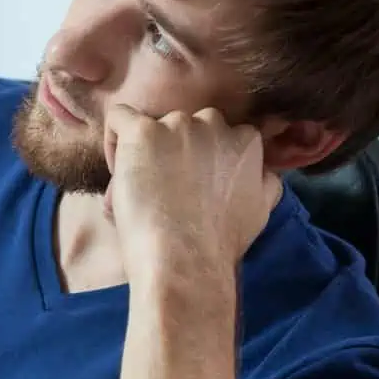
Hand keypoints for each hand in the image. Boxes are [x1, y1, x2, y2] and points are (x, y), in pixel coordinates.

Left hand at [101, 105, 279, 279]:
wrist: (185, 260)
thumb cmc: (220, 244)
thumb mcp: (261, 208)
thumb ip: (263, 179)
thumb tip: (261, 170)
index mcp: (245, 139)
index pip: (218, 134)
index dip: (201, 159)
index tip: (190, 184)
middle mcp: (213, 123)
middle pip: (186, 127)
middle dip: (175, 151)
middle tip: (163, 189)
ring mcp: (176, 124)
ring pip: (153, 127)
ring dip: (145, 152)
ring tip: (139, 191)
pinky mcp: (141, 132)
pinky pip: (120, 118)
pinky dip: (114, 140)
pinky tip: (118, 171)